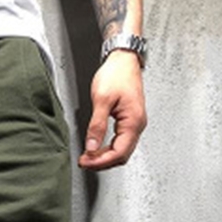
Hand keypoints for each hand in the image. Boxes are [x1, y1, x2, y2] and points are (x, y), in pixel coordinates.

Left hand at [78, 50, 146, 170]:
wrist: (123, 59)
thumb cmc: (116, 74)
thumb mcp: (102, 100)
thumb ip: (96, 126)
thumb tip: (92, 147)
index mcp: (133, 121)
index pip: (119, 153)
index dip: (100, 161)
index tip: (85, 162)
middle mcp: (137, 125)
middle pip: (121, 156)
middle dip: (102, 162)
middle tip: (84, 162)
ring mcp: (134, 123)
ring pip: (121, 151)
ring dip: (104, 157)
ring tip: (88, 157)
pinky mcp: (129, 121)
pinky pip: (121, 142)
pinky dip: (108, 149)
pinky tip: (96, 148)